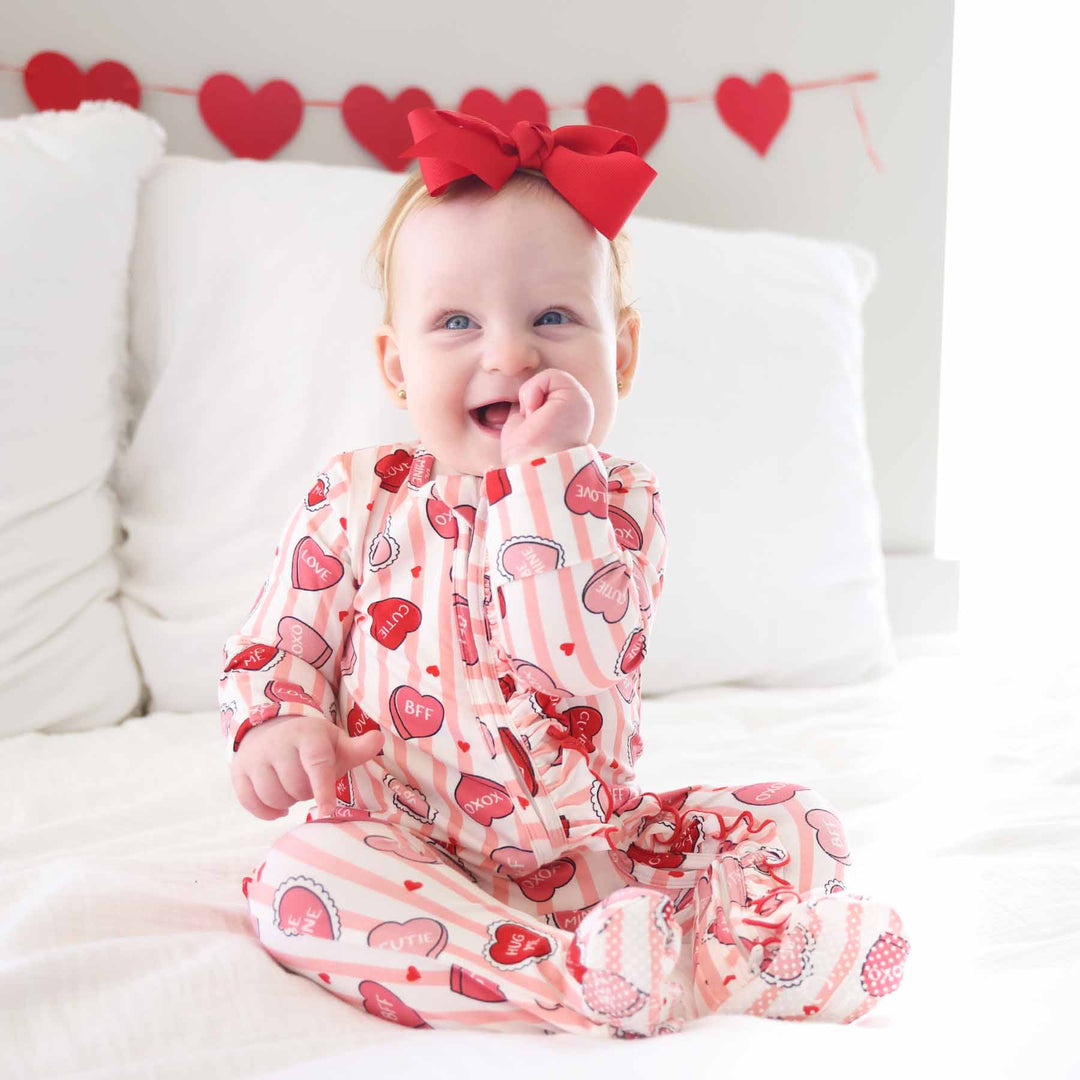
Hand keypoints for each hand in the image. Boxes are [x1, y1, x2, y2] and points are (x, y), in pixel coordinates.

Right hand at [230, 713, 384, 820]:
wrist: (272, 729)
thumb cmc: (312, 743)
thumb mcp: (336, 743)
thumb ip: (358, 748)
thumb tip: (378, 739)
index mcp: (308, 734)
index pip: (316, 764)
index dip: (323, 789)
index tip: (326, 811)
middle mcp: (278, 742)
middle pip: (296, 787)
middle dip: (306, 793)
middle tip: (309, 783)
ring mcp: (255, 756)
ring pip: (273, 797)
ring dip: (287, 802)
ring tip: (293, 788)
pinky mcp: (239, 770)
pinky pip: (251, 803)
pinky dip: (267, 811)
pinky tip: (278, 805)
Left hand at [500, 369, 593, 466]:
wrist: (533, 467)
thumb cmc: (527, 454)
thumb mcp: (524, 424)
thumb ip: (528, 407)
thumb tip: (524, 395)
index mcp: (569, 417)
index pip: (543, 394)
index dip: (529, 405)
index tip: (531, 427)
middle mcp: (580, 408)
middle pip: (544, 385)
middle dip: (530, 400)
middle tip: (532, 423)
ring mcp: (581, 401)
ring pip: (547, 377)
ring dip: (530, 397)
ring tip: (535, 420)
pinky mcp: (576, 395)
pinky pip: (548, 375)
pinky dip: (533, 391)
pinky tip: (536, 412)